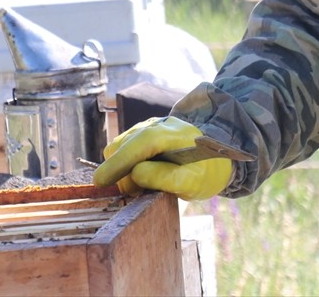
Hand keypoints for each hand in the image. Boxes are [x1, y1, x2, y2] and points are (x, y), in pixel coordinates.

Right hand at [92, 116, 232, 200]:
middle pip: (124, 145)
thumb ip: (165, 178)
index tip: (100, 182)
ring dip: (121, 168)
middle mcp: (158, 125)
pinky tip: (139, 176)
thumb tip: (135, 173)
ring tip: (141, 185)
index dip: (118, 163)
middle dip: (119, 172)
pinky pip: (123, 148)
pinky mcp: (143, 133)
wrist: (218, 157)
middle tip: (135, 193)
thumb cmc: (206, 171)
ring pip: (119, 146)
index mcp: (173, 134)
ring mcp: (149, 126)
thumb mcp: (193, 182)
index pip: (140, 144)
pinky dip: (123, 164)